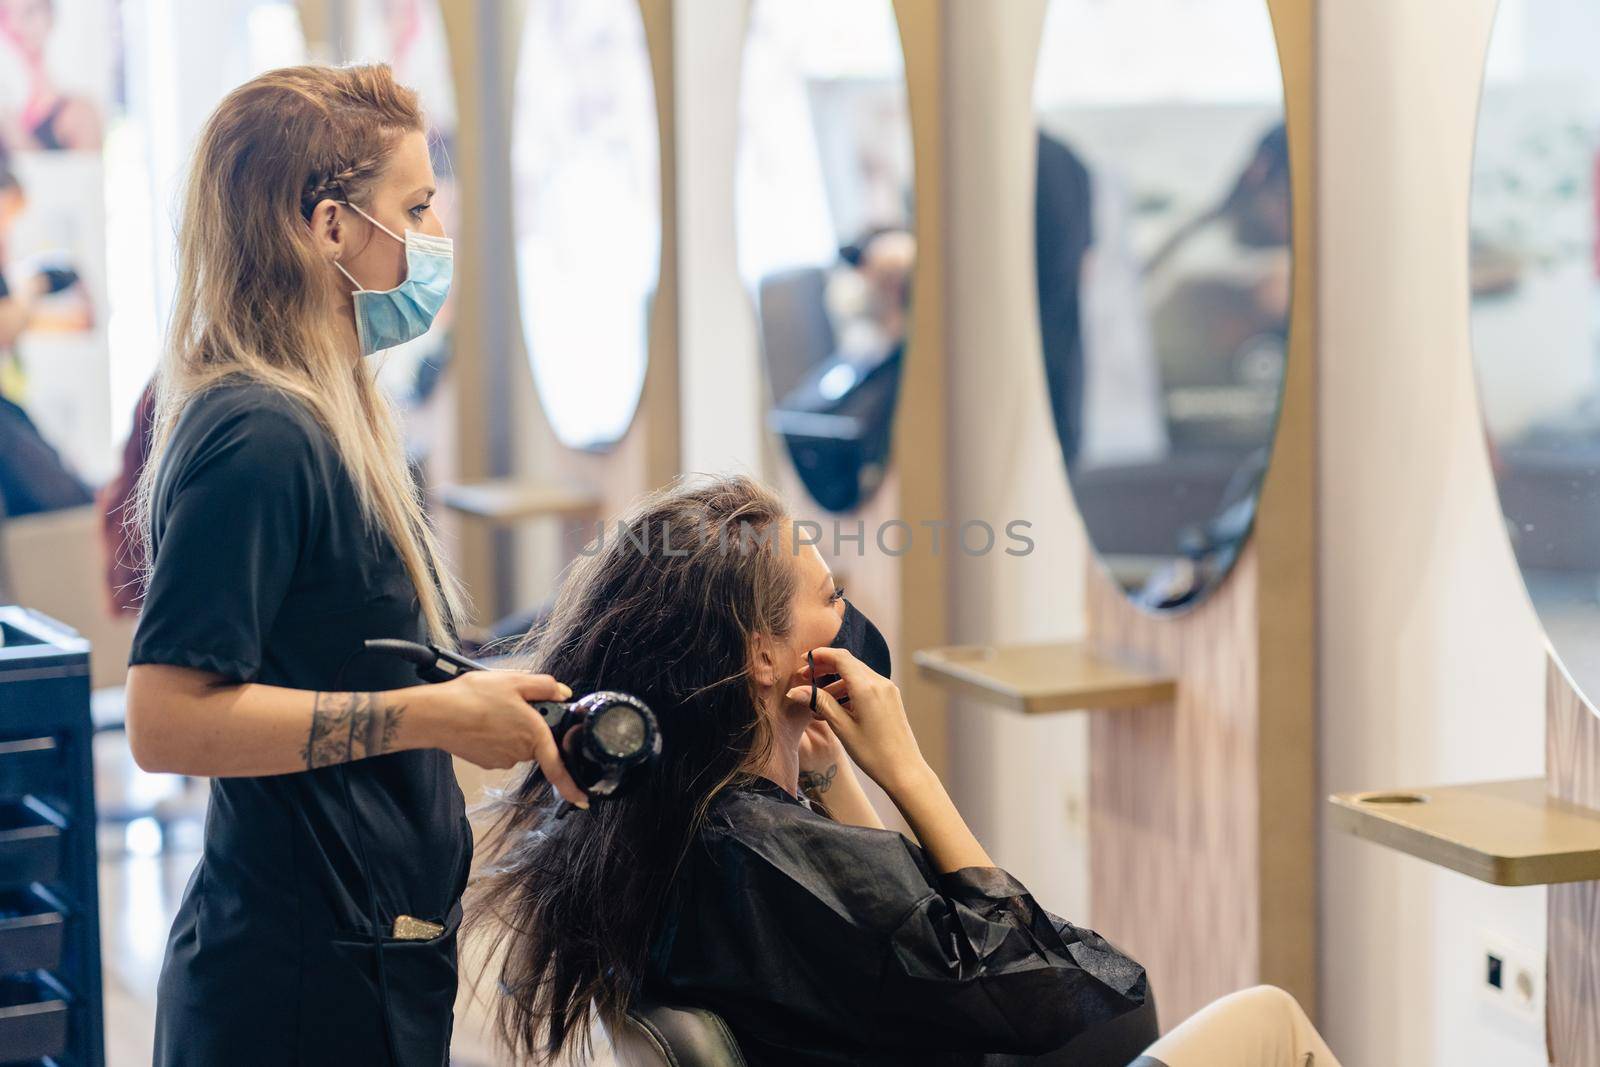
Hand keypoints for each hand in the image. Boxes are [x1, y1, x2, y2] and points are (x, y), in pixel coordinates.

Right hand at [427, 670, 587, 806]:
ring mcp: (501, 759)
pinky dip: (494, 734)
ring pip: (516, 743)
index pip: (558, 768)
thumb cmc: (475, 697)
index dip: (572, 787)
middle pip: (535, 742)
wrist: (437, 715)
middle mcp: (520, 753)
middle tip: (511, 702)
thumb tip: (563, 694)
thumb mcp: (515, 681)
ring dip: (510, 727)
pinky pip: (499, 747)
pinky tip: (481, 719)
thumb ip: (545, 686)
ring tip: (490, 707)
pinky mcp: (485, 760)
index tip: (584, 800)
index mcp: (534, 735)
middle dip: (529, 725)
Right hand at [786, 647, 926, 797]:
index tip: (804, 661)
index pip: (841, 658)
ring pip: (857, 674)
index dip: (820, 655)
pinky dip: (850, 689)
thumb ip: (820, 703)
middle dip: (826, 667)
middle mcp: (880, 683)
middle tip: (805, 677)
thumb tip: (795, 691)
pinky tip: (837, 705)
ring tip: (818, 696)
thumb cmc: (873, 753)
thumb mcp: (842, 727)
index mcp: (867, 688)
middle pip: (849, 663)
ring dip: (837, 680)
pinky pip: (867, 685)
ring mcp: (888, 690)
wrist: (904, 771)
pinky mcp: (891, 698)